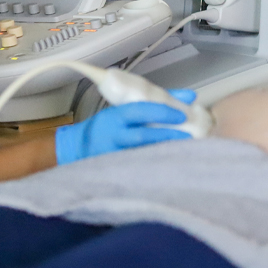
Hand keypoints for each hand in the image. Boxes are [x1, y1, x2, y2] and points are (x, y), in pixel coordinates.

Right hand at [54, 89, 196, 164]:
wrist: (77, 148)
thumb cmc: (106, 127)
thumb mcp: (124, 110)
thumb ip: (154, 103)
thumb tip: (190, 97)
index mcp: (116, 116)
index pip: (138, 111)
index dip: (160, 112)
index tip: (182, 114)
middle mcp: (114, 135)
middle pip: (140, 135)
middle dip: (165, 135)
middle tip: (188, 135)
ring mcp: (115, 154)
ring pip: (140, 154)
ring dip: (161, 151)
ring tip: (183, 151)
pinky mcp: (117, 170)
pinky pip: (137, 167)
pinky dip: (153, 165)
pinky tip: (169, 165)